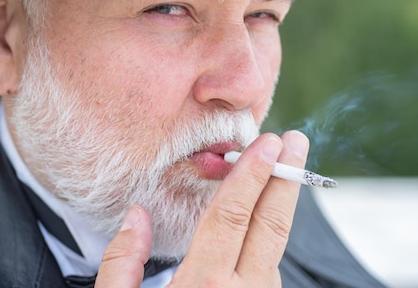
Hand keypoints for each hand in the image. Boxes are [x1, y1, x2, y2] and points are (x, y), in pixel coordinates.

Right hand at [96, 130, 308, 286]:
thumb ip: (120, 264)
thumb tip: (137, 216)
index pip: (231, 217)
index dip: (251, 175)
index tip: (268, 143)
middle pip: (270, 226)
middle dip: (286, 179)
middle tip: (296, 142)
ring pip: (274, 250)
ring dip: (280, 208)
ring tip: (282, 175)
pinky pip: (270, 274)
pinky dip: (268, 242)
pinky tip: (260, 227)